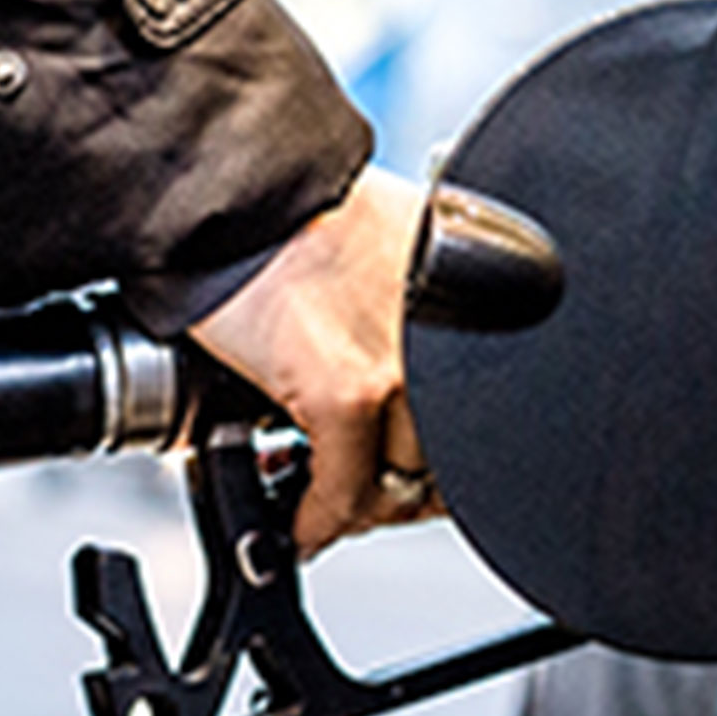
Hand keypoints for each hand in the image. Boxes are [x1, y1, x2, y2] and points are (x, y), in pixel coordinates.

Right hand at [189, 165, 431, 556]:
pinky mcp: (344, 392)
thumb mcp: (384, 246)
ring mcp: (399, 372)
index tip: (411, 474)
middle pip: (445, 459)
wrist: (240, 192)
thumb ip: (403, 306)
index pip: (476, 417)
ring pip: (398, 484)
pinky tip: (300, 523)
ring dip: (362, 506)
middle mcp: (443, 344)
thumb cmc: (296, 207)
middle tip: (366, 500)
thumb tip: (384, 360)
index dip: (440, 461)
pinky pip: (342, 491)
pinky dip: (318, 521)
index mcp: (465, 304)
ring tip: (328, 505)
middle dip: (403, 490)